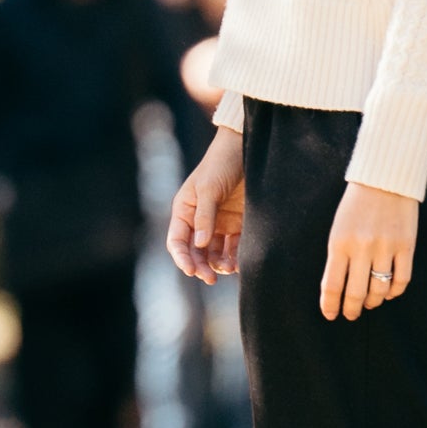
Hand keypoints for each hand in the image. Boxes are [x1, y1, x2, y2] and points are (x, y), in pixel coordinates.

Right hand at [168, 131, 243, 282]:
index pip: (178, 241)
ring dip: (219, 264)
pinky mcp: (238, 224)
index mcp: (185, 210)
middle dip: (201, 266)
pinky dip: (236, 257)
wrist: (248, 148)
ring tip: (230, 268)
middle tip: (210, 278)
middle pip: (196, 252)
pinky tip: (240, 263)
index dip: (182, 258)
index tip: (191, 271)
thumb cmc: (221, 163)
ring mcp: (219, 223)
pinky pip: (234, 247)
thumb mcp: (209, 188)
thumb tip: (200, 245)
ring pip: (215, 253)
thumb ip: (205, 216)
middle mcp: (200, 220)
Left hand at [320, 180, 417, 319]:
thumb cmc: (356, 205)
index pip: (332, 285)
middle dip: (352, 309)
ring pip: (379, 290)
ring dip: (373, 301)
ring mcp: (386, 247)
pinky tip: (389, 293)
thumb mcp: (338, 228)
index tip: (331, 315)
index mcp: (339, 243)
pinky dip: (394, 292)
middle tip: (351, 314)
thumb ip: (338, 256)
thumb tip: (339, 288)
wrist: (385, 179)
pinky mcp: (406, 245)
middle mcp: (362, 248)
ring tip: (370, 303)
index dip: (331, 305)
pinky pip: (402, 280)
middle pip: (356, 293)